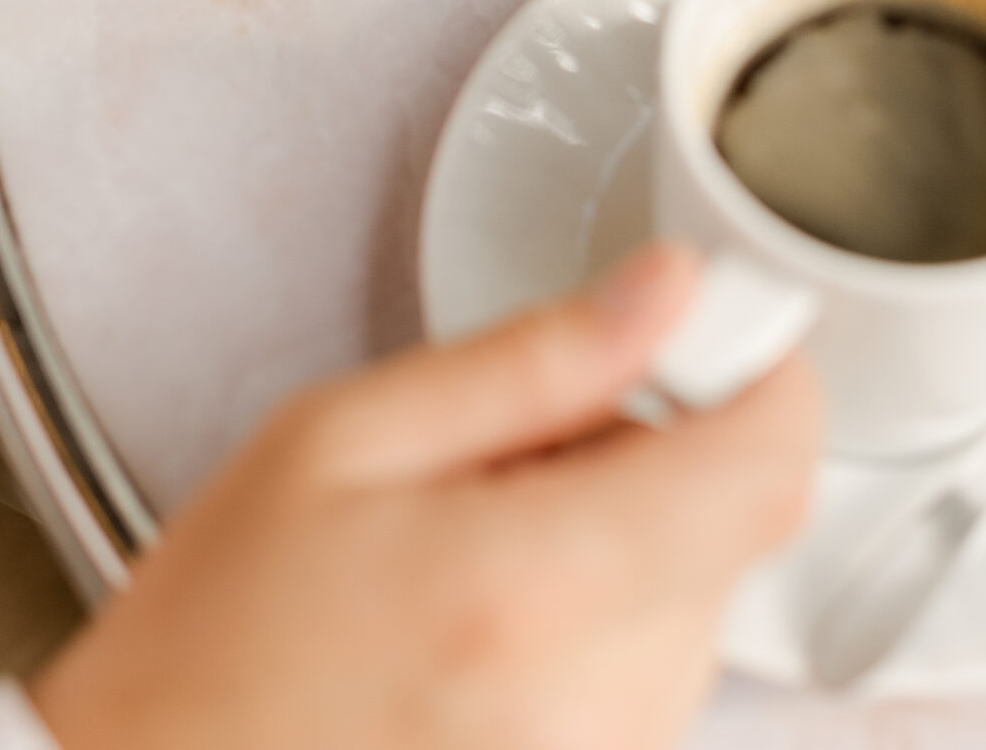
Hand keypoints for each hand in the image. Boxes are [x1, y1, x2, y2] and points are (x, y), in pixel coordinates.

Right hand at [29, 243, 818, 749]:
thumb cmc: (216, 635)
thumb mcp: (344, 438)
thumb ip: (531, 358)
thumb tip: (667, 287)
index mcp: (536, 585)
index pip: (768, 470)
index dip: (769, 378)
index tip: (721, 334)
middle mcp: (595, 698)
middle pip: (736, 530)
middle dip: (663, 456)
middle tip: (525, 444)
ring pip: (699, 603)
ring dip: (629, 545)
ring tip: (482, 542)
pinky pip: (651, 682)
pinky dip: (600, 625)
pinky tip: (486, 620)